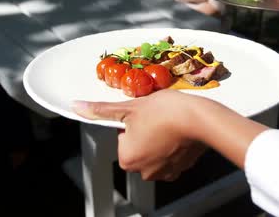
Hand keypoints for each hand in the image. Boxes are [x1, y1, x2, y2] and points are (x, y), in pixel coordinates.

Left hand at [73, 90, 214, 180]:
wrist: (200, 119)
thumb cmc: (165, 112)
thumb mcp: (129, 108)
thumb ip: (102, 111)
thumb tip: (78, 107)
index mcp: (127, 158)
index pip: (122, 136)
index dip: (131, 121)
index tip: (142, 113)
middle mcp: (143, 171)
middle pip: (138, 145)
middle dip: (144, 131)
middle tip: (155, 116)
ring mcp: (164, 172)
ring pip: (155, 150)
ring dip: (159, 138)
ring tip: (168, 123)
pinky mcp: (181, 168)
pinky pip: (171, 156)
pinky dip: (173, 145)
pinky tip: (178, 132)